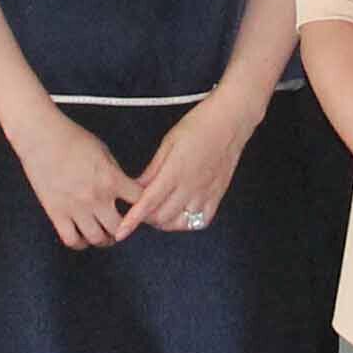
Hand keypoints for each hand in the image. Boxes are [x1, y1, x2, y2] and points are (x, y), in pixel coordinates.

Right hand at [9, 110, 140, 249]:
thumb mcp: (104, 151)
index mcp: (111, 179)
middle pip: (120, 227)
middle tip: (123, 227)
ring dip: (105, 240)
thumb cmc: (71, 138)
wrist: (41, 137)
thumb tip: (124, 189)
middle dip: (125, 229)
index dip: (144, 206)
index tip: (141, 209)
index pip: (140, 201)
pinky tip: (83, 237)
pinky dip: (80, 243)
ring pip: (97, 238)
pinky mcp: (56, 213)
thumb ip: (115, 173)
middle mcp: (95, 197)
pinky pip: (71, 239)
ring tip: (105, 235)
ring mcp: (75, 207)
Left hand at [121, 89, 266, 241]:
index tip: (121, 231)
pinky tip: (181, 213)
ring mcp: (206, 193)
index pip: (148, 203)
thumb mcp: (168, 143)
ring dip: (165, 222)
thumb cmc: (199, 125)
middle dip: (146, 218)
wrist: (230, 121)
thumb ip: (152, 169)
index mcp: (175, 172)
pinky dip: (187, 222)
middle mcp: (191, 186)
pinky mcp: (218, 195)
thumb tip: (135, 187)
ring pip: (180, 222)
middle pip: (161, 217)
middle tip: (140, 209)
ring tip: (158, 211)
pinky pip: (201, 220)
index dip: (132, 219)